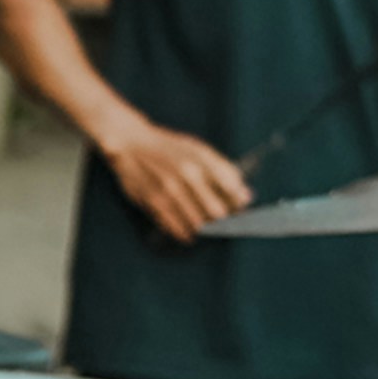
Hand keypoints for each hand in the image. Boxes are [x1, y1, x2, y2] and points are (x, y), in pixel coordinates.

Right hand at [99, 111, 250, 242]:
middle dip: (226, 221)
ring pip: (199, 225)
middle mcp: (187, 174)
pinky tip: (190, 231)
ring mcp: (170, 191)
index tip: (242, 208)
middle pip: (217, 212)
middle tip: (226, 222)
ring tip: (208, 227)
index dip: (240, 202)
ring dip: (207, 230)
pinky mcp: (154, 204)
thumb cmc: (169, 148)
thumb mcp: (198, 149)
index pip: (232, 188)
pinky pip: (177, 229)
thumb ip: (223, 170)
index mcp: (202, 158)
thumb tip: (245, 195)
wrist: (132, 144)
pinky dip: (187, 234)